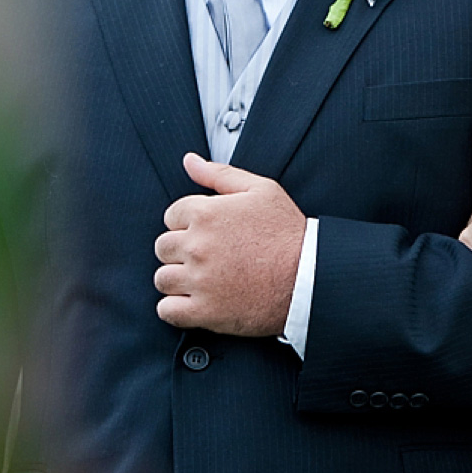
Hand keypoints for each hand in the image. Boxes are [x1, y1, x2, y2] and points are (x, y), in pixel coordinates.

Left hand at [154, 155, 306, 336]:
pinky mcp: (204, 311)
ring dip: (178, 279)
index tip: (208, 234)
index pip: (171, 216)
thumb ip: (219, 174)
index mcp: (206, 213)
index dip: (189, 224)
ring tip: (203, 279)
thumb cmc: (287, 232)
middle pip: (163, 247)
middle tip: (207, 257)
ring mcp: (199, 280)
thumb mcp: (261, 190)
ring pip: (162, 278)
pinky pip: (167, 310)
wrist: (309, 277)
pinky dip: (175, 308)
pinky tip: (195, 302)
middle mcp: (197, 245)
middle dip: (181, 251)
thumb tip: (189, 161)